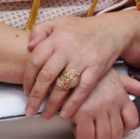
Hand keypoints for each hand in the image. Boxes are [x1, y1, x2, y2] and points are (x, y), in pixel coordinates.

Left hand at [23, 12, 139, 118]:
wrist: (113, 29)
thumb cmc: (83, 29)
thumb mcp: (59, 23)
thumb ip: (40, 31)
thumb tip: (29, 47)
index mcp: (57, 38)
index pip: (36, 60)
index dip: (28, 78)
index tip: (26, 91)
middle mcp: (69, 48)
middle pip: (47, 76)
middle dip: (36, 96)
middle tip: (31, 110)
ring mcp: (83, 59)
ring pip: (63, 85)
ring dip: (53, 104)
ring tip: (46, 115)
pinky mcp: (97, 68)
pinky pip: (83, 89)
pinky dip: (74, 103)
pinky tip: (66, 113)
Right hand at [70, 68, 139, 138]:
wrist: (71, 68)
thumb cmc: (93, 74)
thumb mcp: (117, 77)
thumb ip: (133, 85)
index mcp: (121, 96)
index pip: (133, 121)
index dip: (125, 129)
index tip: (117, 128)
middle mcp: (112, 103)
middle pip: (116, 133)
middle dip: (108, 136)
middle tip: (99, 130)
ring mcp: (98, 109)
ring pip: (103, 137)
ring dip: (95, 137)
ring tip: (89, 128)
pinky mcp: (82, 113)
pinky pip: (86, 136)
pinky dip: (82, 136)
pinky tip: (78, 127)